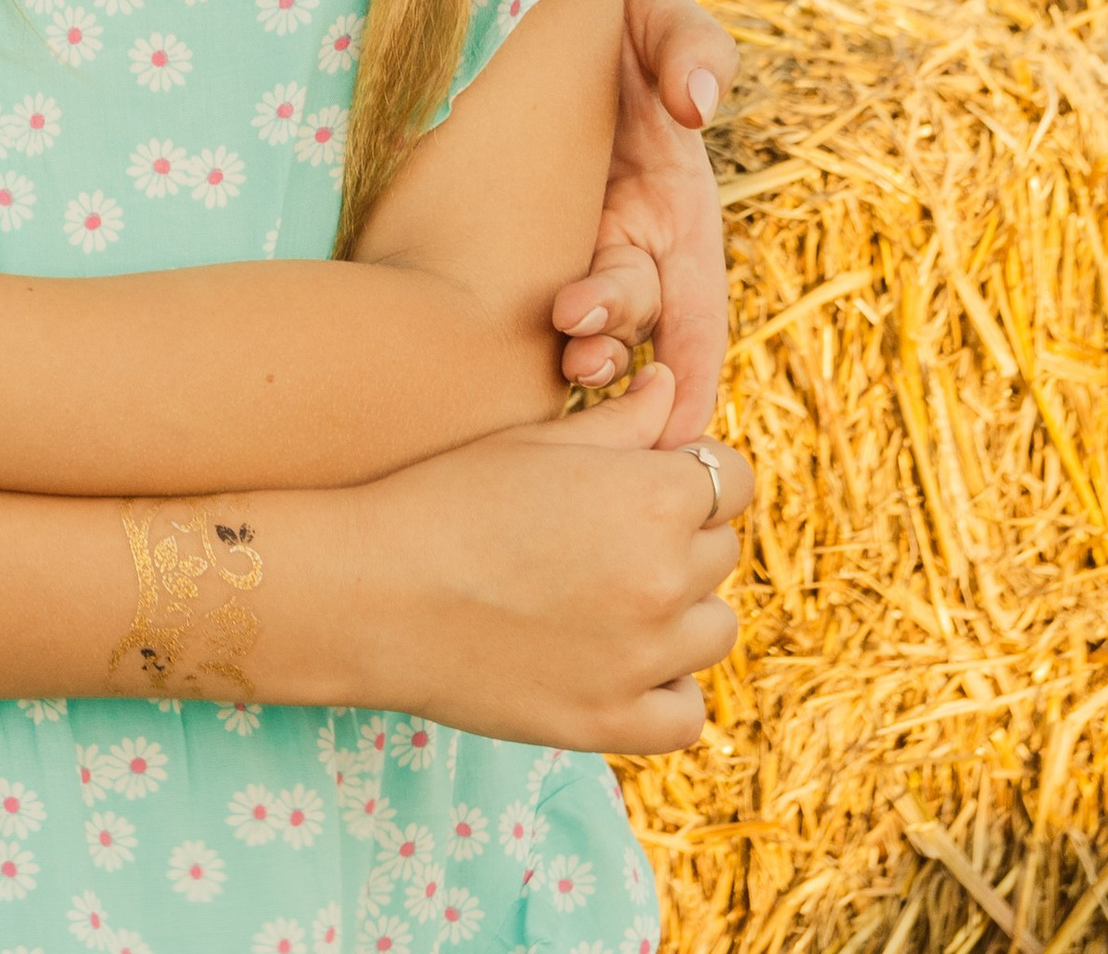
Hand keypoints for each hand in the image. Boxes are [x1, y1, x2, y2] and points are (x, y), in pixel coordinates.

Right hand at [346, 366, 749, 751]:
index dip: (695, 472)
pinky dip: (669, 688)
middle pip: (721, 550)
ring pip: (715, 628)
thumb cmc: (449, 496)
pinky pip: (686, 713)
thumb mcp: (539, 439)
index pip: (732, 479)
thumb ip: (624, 418)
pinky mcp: (609, 723)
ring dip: (684, 609)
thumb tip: (672, 384)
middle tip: (614, 533)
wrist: (376, 592)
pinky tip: (626, 660)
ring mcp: (641, 659)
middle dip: (683, 534)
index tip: (655, 478)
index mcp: (652, 496)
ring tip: (618, 595)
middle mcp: (662, 578)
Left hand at [550, 0, 735, 440]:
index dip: (694, 374)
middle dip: (612, 336)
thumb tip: (697, 105)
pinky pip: (517, 305)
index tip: (681, 424)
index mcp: (675, 219)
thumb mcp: (663, 24)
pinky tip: (500, 348)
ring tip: (560, 340)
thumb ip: (696, 48)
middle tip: (577, 331)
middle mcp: (626, 254)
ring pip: (581, 326)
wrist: (535, 31)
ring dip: (576, 344)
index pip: (697, 314)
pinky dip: (519, 336)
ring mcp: (567, 258)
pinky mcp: (511, 253)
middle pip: (631, 319)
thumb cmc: (617, 39)